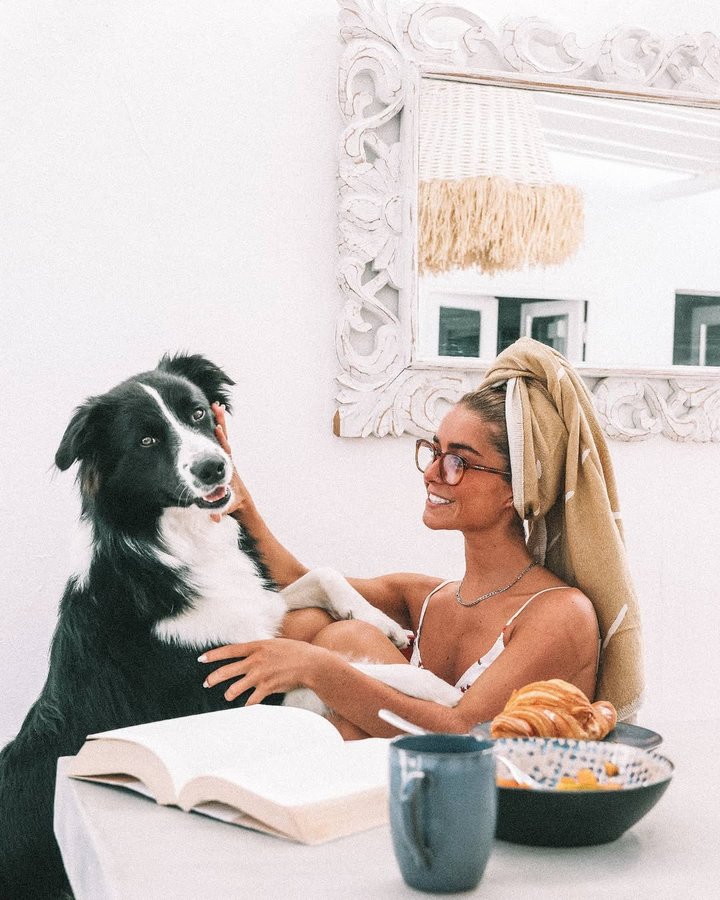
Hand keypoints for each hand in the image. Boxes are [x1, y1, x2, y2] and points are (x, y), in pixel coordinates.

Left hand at [198, 639, 328, 704]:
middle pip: (227, 670)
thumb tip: (247, 653)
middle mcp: (255, 661)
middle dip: (213, 678)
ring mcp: (260, 675)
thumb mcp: (274, 644)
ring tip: (228, 695)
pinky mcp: (267, 688)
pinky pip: (251, 700)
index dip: (213, 655)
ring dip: (229, 693)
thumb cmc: (294, 651)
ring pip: (235, 688)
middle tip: (206, 683)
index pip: (229, 651)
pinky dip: (248, 704)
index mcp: (256, 646)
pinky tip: (247, 705)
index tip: (201, 659)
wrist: (310, 663)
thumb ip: (259, 649)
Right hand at [210, 402, 254, 523]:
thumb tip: (215, 518)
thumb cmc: (232, 505)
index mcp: (229, 469)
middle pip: (224, 437)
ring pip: (222, 436)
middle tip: (216, 406)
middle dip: (220, 422)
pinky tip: (215, 416)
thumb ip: (219, 512)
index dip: (221, 441)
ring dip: (219, 420)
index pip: (224, 452)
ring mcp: (227, 458)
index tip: (218, 429)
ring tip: (215, 405)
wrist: (242, 502)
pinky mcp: (225, 458)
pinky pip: (222, 440)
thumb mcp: (226, 508)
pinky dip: (218, 427)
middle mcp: (228, 460)